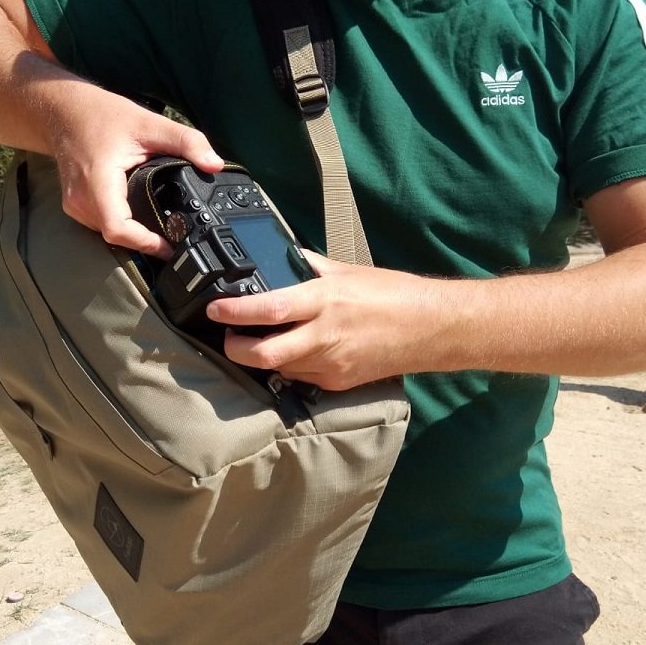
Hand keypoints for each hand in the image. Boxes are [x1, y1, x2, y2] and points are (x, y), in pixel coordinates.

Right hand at [49, 87, 221, 255]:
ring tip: (162, 230)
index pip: (118, 229)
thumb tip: (215, 164)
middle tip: (176, 240)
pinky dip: (122, 224)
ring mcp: (74, 205)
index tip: (170, 247)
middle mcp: (80, 199)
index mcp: (97, 182)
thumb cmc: (101, 115)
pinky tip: (140, 217)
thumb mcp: (150, 123)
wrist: (63, 110)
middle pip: (116, 236)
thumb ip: (186, 142)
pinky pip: (101, 225)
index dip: (146, 243)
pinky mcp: (75, 206)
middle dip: (146, 241)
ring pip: (107, 233)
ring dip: (133, 235)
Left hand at [207, 252, 435, 390]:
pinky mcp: (338, 383)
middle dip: (236, 349)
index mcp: (325, 300)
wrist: (430, 329)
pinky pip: (300, 376)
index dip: (236, 312)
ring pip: (279, 367)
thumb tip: (279, 260)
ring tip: (259, 340)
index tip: (215, 309)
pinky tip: (294, 351)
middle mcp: (324, 335)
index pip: (269, 309)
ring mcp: (331, 364)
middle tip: (228, 337)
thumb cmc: (393, 294)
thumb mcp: (346, 271)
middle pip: (264, 353)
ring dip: (263, 356)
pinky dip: (289, 364)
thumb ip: (308, 268)